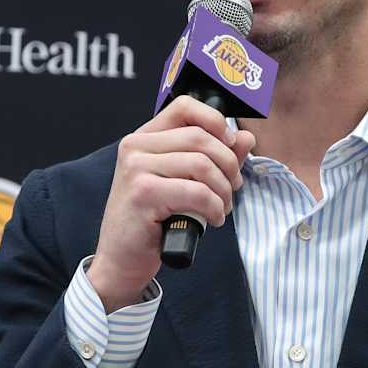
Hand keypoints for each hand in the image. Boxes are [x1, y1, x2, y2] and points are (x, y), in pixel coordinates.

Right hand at [89, 97, 254, 311]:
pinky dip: (214, 208)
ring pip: (202, 165)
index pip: (185, 106)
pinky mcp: (143, 194)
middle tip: (232, 188)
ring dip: (223, 190)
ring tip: (222, 208)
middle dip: (228, 164)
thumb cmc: (153, 221)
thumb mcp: (184, 183)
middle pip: (201, 138)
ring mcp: (136, 169)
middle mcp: (136, 147)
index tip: (230, 146)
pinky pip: (197, 192)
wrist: (122, 260)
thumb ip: (215, 157)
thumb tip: (245, 136)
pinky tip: (212, 220)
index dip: (216, 121)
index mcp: (144, 138)